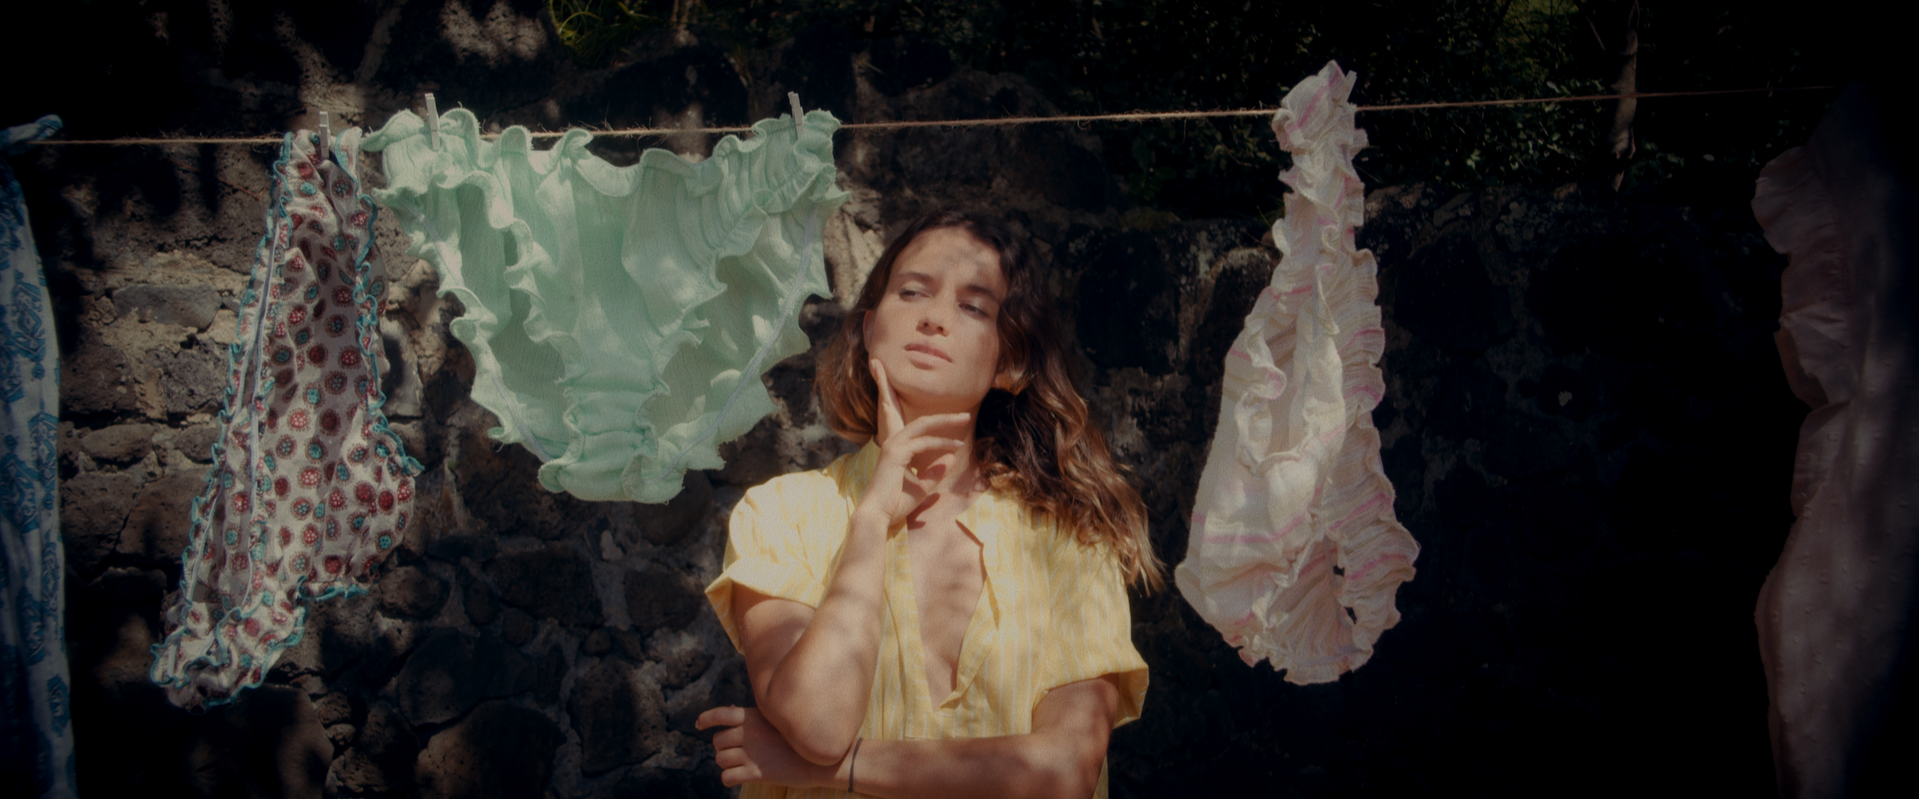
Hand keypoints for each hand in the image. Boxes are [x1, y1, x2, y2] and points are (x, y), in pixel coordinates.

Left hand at [696, 705, 838, 788]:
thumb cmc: (802, 738)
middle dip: (724, 747)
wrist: (822, 759)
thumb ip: (755, 717)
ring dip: (726, 763)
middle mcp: (749, 733)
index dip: (706, 719)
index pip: (721, 714)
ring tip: (740, 765)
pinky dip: (729, 778)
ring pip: (720, 759)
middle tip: (737, 752)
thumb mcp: (779, 719)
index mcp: (754, 717)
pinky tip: (738, 777)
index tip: (699, 725)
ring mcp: (751, 753)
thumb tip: (733, 710)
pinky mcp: (755, 773)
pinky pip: (726, 777)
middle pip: (718, 741)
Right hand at [859, 358, 967, 525]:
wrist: (877, 517)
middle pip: (922, 422)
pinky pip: (923, 442)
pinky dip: (941, 442)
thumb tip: (952, 458)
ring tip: (966, 419)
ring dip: (945, 421)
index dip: (939, 426)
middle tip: (966, 416)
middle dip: (945, 417)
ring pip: (923, 425)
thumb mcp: (922, 487)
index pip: (920, 431)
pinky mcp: (896, 454)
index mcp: (898, 450)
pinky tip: (956, 446)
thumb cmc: (895, 504)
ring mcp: (893, 447)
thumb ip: (935, 472)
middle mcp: (894, 444)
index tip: (960, 434)